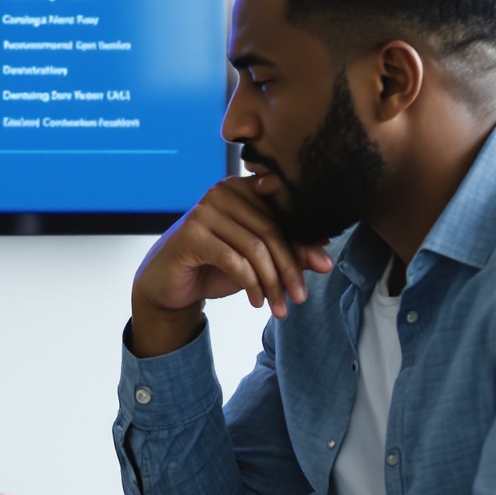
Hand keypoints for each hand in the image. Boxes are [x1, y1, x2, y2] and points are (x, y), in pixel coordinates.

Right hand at [128, 174, 333, 355]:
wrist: (169, 283)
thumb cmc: (214, 265)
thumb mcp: (258, 260)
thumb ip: (289, 253)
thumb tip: (325, 259)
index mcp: (244, 188)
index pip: (284, 212)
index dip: (305, 241)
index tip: (323, 267)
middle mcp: (224, 192)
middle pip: (272, 231)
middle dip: (290, 268)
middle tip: (300, 297)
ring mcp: (205, 210)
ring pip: (255, 248)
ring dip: (272, 282)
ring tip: (280, 306)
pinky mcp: (191, 233)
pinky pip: (233, 260)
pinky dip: (250, 284)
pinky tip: (256, 301)